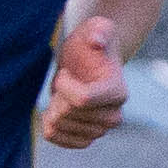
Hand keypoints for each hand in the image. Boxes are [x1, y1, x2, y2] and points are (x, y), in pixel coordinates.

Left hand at [39, 15, 126, 148]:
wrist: (88, 62)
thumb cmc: (91, 43)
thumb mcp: (96, 28)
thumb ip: (99, 31)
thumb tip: (97, 41)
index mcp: (118, 91)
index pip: (82, 99)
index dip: (64, 84)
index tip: (65, 72)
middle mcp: (114, 116)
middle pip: (68, 113)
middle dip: (58, 94)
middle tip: (66, 81)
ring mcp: (100, 130)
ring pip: (59, 125)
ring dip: (53, 106)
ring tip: (64, 93)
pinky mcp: (85, 139)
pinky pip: (57, 138)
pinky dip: (49, 123)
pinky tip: (55, 109)